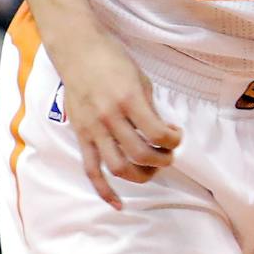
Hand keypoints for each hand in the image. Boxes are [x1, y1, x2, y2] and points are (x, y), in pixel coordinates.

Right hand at [59, 33, 181, 208]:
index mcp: (129, 101)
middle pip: (140, 155)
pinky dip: (104, 191)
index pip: (158, 133)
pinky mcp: (80, 135)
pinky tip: (118, 204)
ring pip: (118, 167)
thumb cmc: (113, 60)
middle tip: (168, 154)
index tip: (176, 134)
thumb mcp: (140, 80)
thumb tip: (163, 133)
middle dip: (162, 160)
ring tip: (151, 169)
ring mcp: (92, 128)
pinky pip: (91, 170)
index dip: (174, 140)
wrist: (77, 49)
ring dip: (140, 175)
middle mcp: (109, 118)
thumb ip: (149, 109)